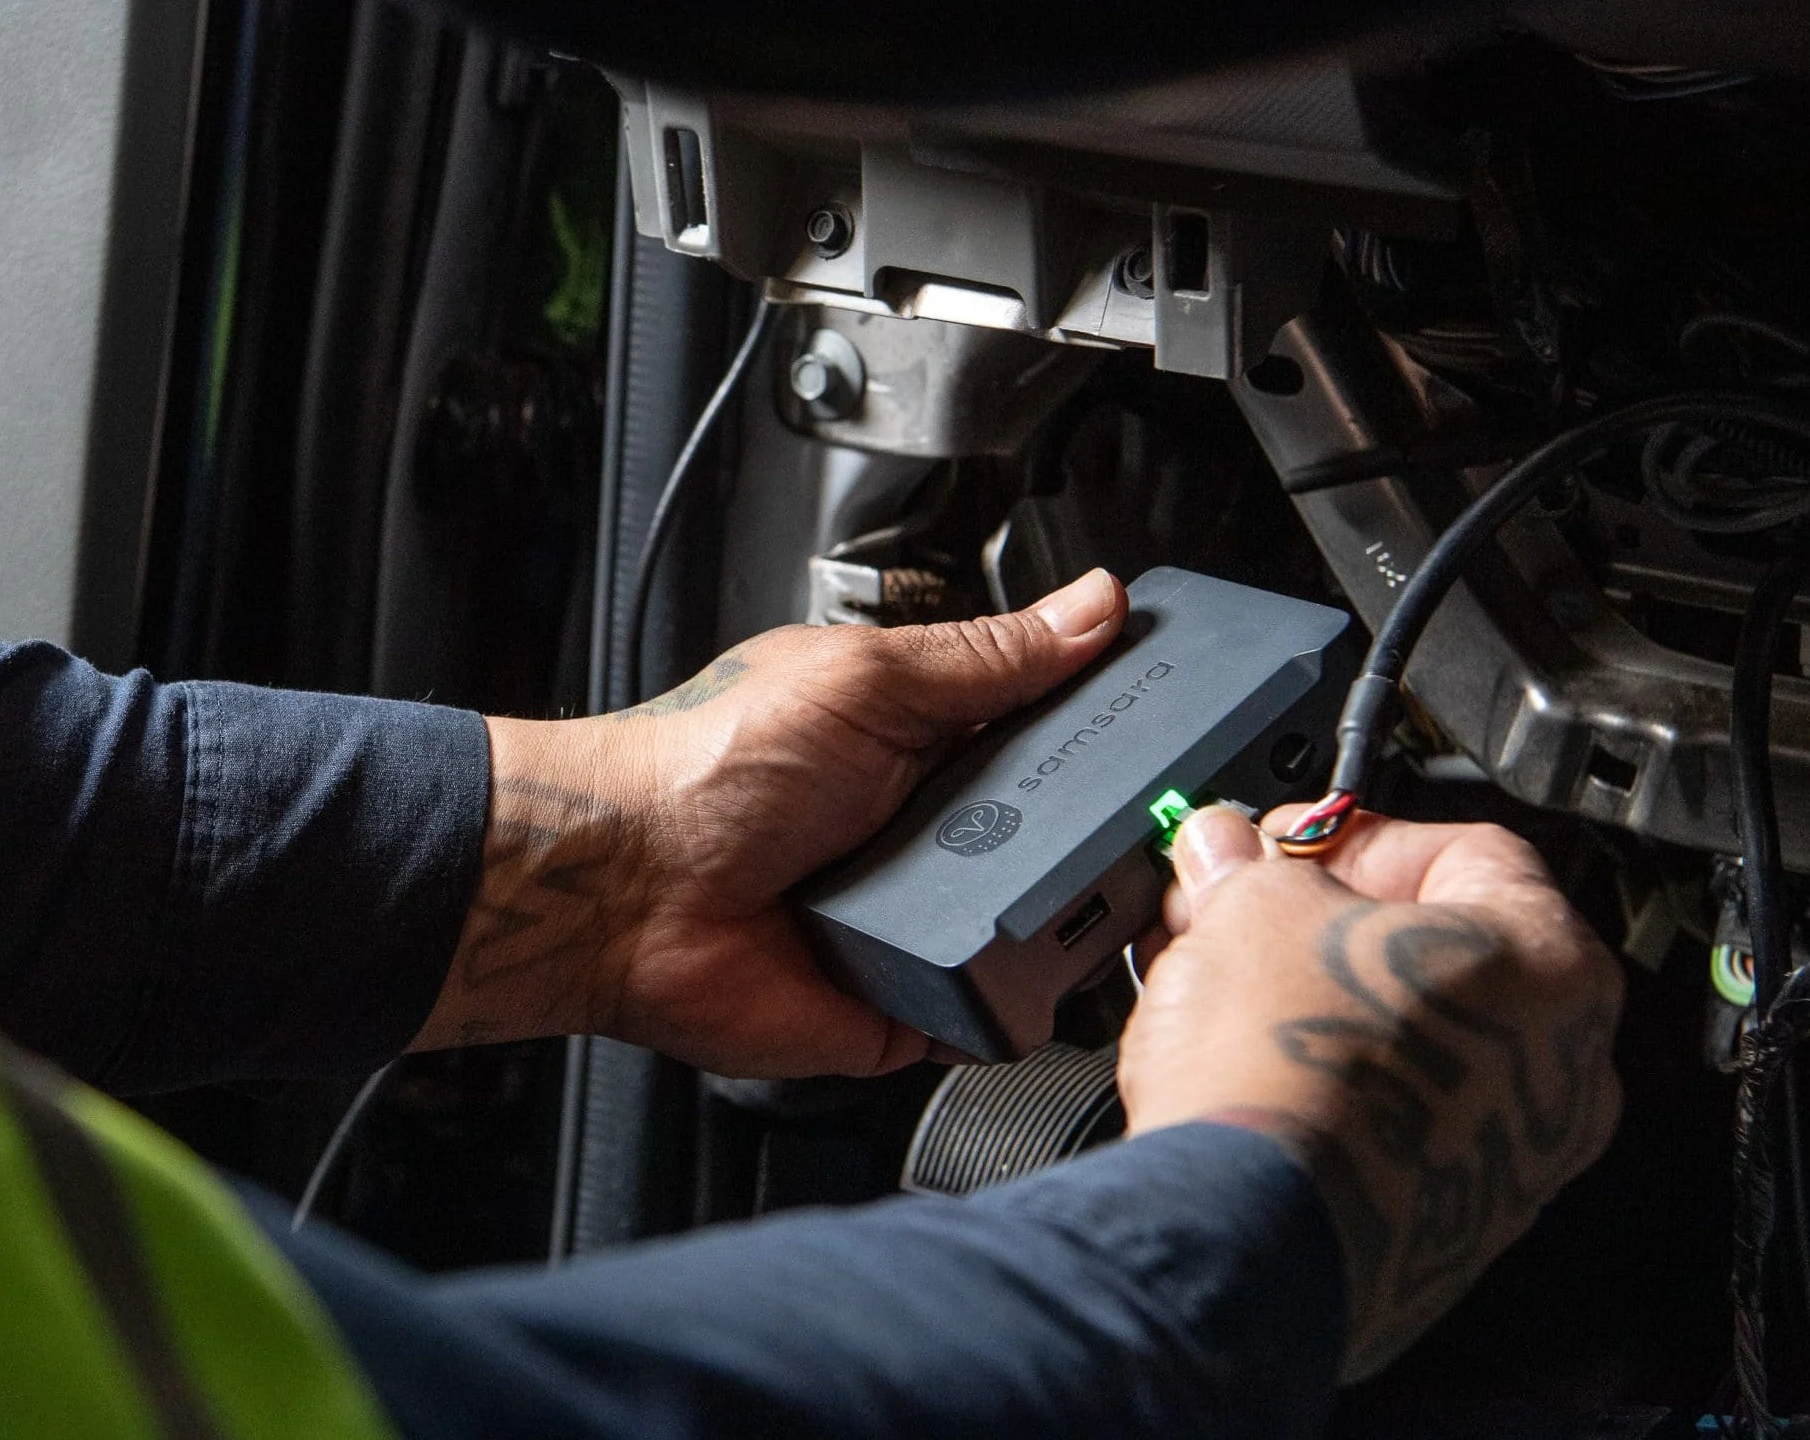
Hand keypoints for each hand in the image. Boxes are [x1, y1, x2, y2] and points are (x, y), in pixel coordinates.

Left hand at [408, 570, 1127, 1076]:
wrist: (626, 888)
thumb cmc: (707, 770)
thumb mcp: (867, 679)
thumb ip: (989, 656)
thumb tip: (1094, 605)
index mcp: (924, 742)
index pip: (1054, 737)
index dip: (1114, 734)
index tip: (1184, 725)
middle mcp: (931, 835)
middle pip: (1065, 840)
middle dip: (1099, 836)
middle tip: (1140, 822)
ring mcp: (922, 924)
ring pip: (1042, 931)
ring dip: (1059, 917)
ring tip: (1056, 891)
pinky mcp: (911, 1008)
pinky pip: (994, 1016)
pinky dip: (1012, 1003)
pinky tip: (1018, 970)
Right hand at [1119, 806, 1622, 1381]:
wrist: (1252, 1234)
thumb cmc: (1291, 1076)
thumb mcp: (1253, 908)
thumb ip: (1251, 868)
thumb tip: (1226, 853)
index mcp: (1552, 962)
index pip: (1462, 852)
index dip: (1351, 838)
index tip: (1280, 851)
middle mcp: (1563, 1069)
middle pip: (1434, 953)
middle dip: (1323, 926)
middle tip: (1242, 917)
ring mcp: (1513, 1158)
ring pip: (1411, 1045)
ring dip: (1318, 1008)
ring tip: (1223, 995)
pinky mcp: (1447, 1226)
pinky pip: (1392, 1126)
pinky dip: (1328, 1092)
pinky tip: (1249, 1076)